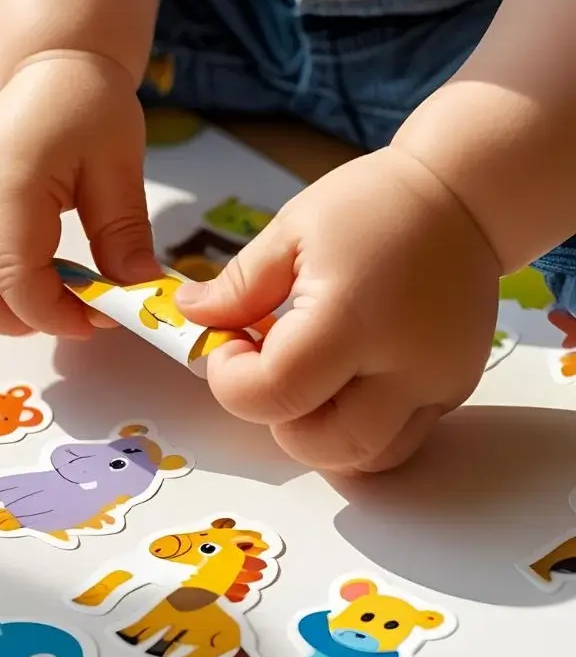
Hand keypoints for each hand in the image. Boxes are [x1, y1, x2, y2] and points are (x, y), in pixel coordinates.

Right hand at [0, 52, 160, 336]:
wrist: (58, 67)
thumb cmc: (91, 108)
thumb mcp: (120, 170)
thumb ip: (124, 236)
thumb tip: (137, 292)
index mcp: (11, 181)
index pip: (15, 275)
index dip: (52, 312)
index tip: (95, 320)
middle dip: (12, 319)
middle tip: (65, 321)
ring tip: (41, 306)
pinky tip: (7, 292)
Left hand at [176, 147, 500, 472]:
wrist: (462, 199)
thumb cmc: (376, 204)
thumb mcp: (291, 230)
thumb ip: (238, 286)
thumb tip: (193, 317)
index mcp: (351, 318)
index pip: (274, 395)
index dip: (233, 381)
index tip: (233, 344)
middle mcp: (401, 364)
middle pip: (320, 446)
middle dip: (277, 417)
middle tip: (271, 365)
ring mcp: (435, 385)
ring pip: (365, 458)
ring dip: (321, 432)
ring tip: (313, 375)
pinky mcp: (453, 391)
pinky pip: (398, 438)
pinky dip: (360, 424)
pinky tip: (349, 377)